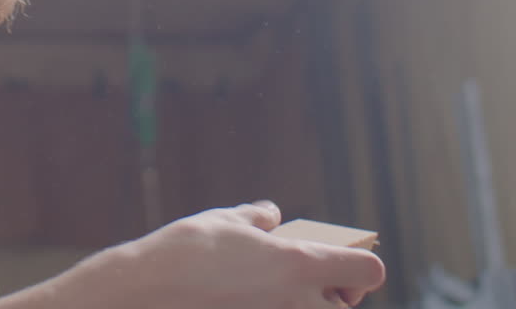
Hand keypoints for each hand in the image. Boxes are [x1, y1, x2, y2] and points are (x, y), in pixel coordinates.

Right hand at [103, 201, 384, 307]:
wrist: (146, 293)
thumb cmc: (187, 252)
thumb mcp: (225, 220)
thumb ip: (256, 217)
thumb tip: (271, 215)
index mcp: (299, 266)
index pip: (369, 272)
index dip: (359, 265)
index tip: (339, 264)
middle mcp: (299, 304)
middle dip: (333, 297)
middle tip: (305, 284)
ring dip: (302, 305)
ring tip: (269, 293)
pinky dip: (266, 308)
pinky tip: (240, 301)